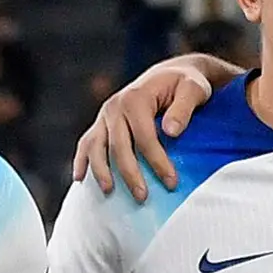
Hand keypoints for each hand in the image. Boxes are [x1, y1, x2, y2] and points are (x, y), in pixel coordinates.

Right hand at [70, 55, 232, 199]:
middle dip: (130, 174)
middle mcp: (115, 106)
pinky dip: (82, 160)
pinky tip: (79, 179)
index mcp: (136, 98)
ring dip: (101, 171)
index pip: (144, 137)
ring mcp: (105, 115)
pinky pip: (87, 143)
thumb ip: (184, 109)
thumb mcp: (193, 89)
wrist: (170, 74)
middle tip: (143, 197)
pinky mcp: (101, 123)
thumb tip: (171, 132)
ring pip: (96, 146)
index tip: (172, 182)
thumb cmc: (185, 84)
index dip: (157, 161)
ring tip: (109, 192)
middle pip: (118, 146)